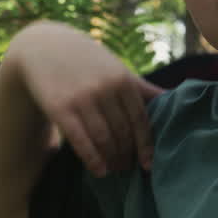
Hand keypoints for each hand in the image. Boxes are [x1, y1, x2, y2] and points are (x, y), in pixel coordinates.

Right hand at [14, 22, 163, 176]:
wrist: (43, 46)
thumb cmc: (87, 61)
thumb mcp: (115, 68)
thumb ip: (140, 87)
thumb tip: (173, 99)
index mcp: (123, 79)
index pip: (140, 120)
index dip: (145, 146)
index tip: (147, 165)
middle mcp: (105, 89)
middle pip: (123, 132)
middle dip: (127, 155)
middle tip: (127, 168)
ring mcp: (82, 99)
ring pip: (104, 139)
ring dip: (112, 159)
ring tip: (114, 169)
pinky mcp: (60, 108)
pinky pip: (81, 140)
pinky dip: (92, 159)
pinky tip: (99, 171)